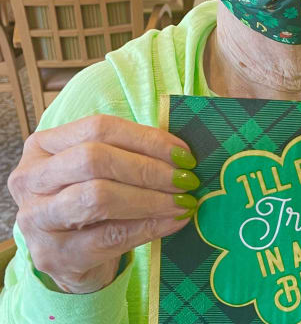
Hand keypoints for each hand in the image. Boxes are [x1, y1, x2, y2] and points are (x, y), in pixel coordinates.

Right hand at [8, 115, 199, 293]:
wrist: (71, 256)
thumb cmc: (92, 197)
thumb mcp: (103, 168)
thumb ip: (132, 153)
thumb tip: (183, 153)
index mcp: (44, 145)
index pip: (99, 128)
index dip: (147, 139)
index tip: (184, 153)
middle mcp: (31, 178)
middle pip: (95, 159)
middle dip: (149, 169)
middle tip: (186, 179)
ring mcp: (36, 219)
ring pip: (98, 197)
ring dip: (151, 198)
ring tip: (183, 201)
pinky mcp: (52, 255)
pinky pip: (109, 237)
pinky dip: (149, 227)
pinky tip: (174, 222)